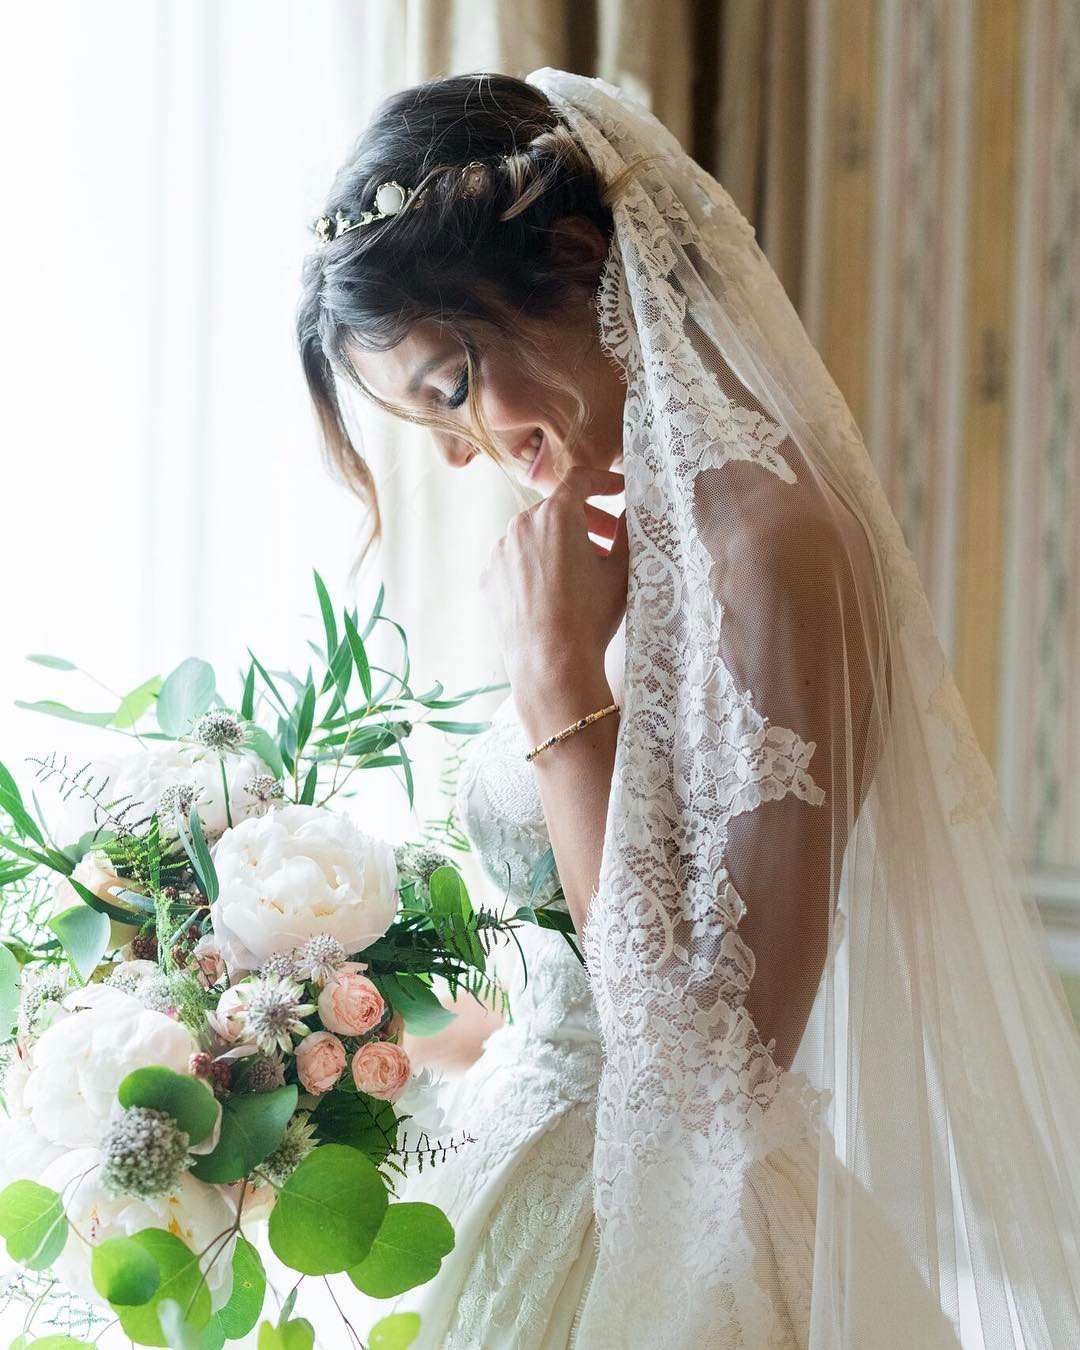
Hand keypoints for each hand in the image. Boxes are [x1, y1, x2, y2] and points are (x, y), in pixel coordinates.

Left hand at [480, 467, 627, 726]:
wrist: (551, 664)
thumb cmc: (590, 617)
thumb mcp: (621, 571)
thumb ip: (628, 531)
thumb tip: (632, 510)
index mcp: (556, 515)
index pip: (580, 479)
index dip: (604, 481)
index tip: (620, 490)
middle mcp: (521, 524)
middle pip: (557, 509)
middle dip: (586, 520)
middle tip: (609, 542)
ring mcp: (500, 551)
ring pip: (535, 535)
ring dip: (559, 543)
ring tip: (582, 572)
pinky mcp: (490, 577)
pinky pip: (517, 560)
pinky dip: (536, 565)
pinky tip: (554, 591)